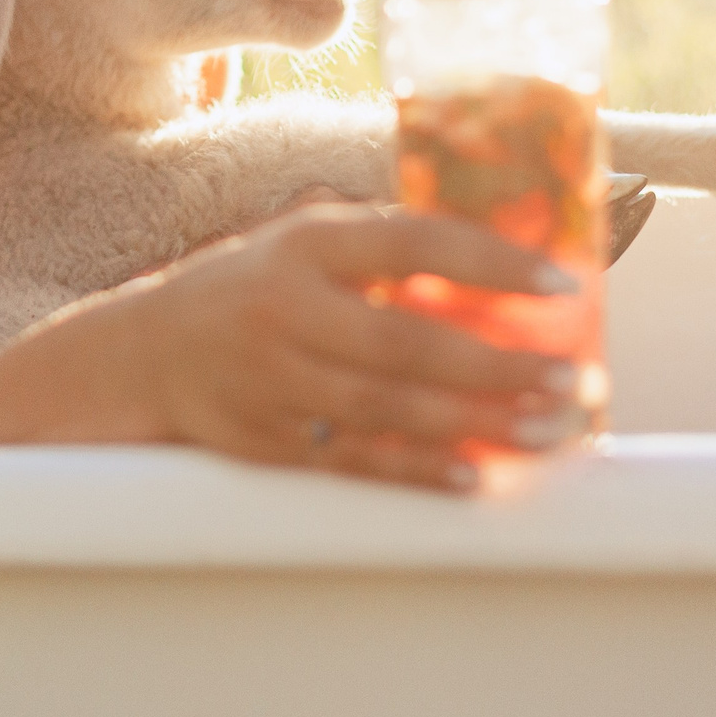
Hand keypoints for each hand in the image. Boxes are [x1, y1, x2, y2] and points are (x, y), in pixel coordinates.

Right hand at [80, 201, 580, 489]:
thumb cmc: (250, 286)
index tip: (559, 282)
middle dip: (499, 365)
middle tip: (571, 379)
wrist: (144, 352)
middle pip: (405, 342)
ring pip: (388, 410)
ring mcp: (273, 380)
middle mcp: (287, 309)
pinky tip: (474, 475)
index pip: (411, 241)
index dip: (490, 260)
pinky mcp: (266, 440)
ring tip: (548, 429)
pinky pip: (355, 459)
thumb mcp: (302, 242)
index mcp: (305, 245)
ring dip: (477, 424)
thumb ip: (382, 244)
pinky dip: (417, 470)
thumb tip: (498, 246)